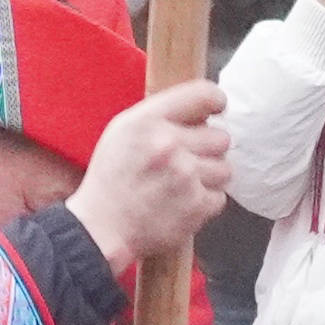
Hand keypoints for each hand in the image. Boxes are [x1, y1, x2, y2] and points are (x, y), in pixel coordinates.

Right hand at [70, 78, 234, 269]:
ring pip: (224, 169)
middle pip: (220, 137)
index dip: (216, 101)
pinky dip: (203, 204)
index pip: (203, 94)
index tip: (217, 110)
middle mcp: (167, 144)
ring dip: (208, 179)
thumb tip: (203, 111)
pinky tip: (180, 205)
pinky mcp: (196, 205)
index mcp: (147, 121)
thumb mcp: (123, 132)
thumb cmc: (111, 180)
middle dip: (207, 151)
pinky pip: (219, 198)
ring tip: (182, 187)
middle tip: (186, 163)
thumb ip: (161, 117)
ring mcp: (184, 176)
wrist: (100, 229)